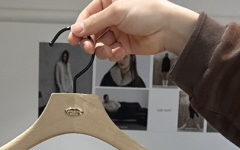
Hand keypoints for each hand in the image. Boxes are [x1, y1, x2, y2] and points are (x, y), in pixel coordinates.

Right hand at [67, 0, 198, 60]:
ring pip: (100, 45)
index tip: (74, 38)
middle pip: (92, 33)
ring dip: (103, 50)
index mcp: (108, 2)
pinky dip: (113, 54)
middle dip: (90, 42)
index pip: (87, 16)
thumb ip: (94, 22)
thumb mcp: (116, 12)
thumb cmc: (148, 11)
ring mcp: (117, 31)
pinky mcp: (123, 45)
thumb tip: (77, 29)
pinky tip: (120, 51)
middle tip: (89, 48)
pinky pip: (110, 52)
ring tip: (109, 50)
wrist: (166, 28)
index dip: (79, 28)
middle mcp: (111, 17)